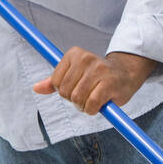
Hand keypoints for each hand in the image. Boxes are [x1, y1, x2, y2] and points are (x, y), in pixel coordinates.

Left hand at [32, 49, 158, 115]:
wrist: (126, 73)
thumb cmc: (97, 76)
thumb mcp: (74, 74)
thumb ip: (55, 81)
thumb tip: (36, 88)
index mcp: (74, 53)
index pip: (56, 82)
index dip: (64, 91)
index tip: (77, 87)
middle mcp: (86, 58)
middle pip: (65, 92)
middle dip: (74, 100)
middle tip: (86, 96)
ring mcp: (98, 70)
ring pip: (78, 99)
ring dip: (83, 106)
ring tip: (93, 100)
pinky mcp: (109, 83)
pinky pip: (91, 104)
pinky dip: (92, 110)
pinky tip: (99, 105)